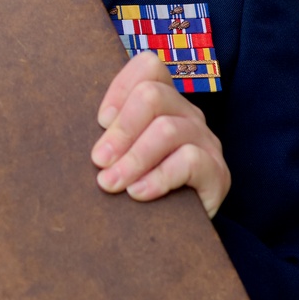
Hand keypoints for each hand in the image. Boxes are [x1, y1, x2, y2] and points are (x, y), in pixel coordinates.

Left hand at [90, 50, 230, 217]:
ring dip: (132, 158)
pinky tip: (138, 193)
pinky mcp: (217, 172)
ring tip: (111, 183)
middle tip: (98, 161)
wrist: (179, 232)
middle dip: (120, 130)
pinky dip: (157, 178)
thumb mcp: (121, 156)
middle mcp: (187, 115)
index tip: (99, 122)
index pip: (149, 67)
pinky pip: (189, 160)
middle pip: (152, 95)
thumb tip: (81, 141)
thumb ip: (108, 137)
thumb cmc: (140, 187)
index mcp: (165, 103)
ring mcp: (206, 142)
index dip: (119, 87)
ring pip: (167, 129)